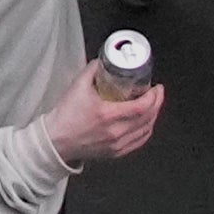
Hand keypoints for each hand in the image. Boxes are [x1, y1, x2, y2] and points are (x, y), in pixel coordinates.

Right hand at [40, 63, 164, 163]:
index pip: (141, 107)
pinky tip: (145, 123)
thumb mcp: (77, 86)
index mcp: (108, 115)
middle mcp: (116, 132)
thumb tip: (106, 61)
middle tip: (156, 92)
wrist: (57, 139)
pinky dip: (146, 130)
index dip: (153, 97)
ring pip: (146, 131)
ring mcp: (117, 144)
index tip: (156, 87)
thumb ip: (93, 70)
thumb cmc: (66, 115)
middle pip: (148, 118)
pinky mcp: (117, 152)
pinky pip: (139, 141)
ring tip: (152, 105)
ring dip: (153, 116)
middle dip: (157, 103)